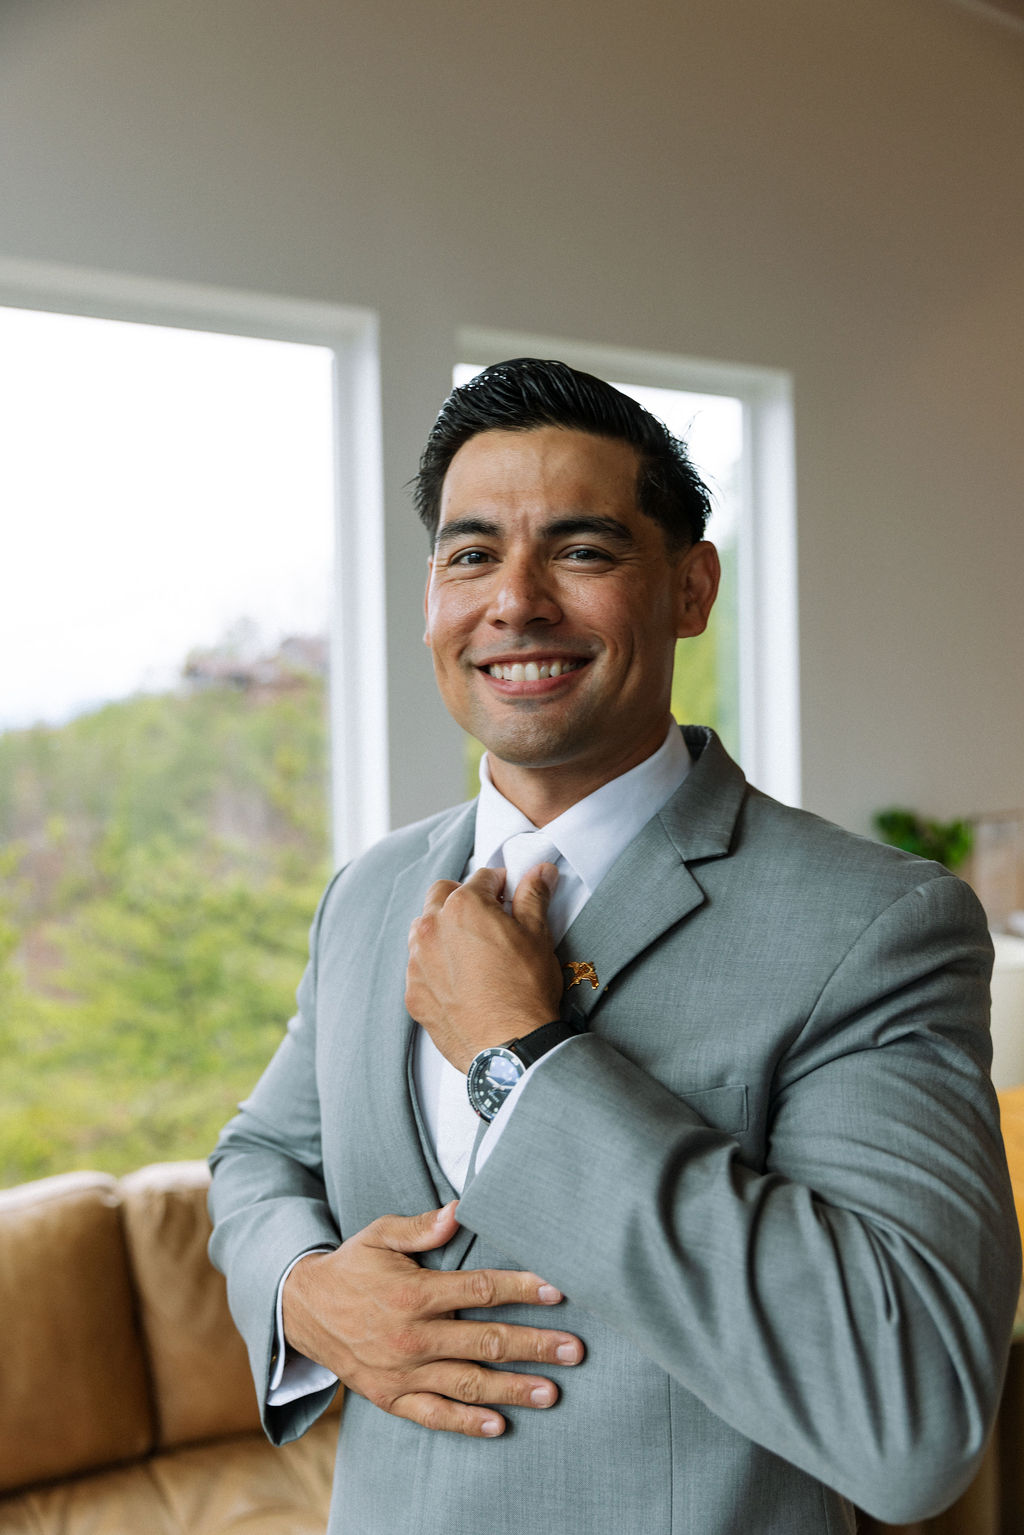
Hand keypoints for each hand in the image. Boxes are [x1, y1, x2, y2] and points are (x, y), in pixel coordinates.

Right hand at [281, 1201, 582, 1436]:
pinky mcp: (391, 1398)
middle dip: (534, 1345)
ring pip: (467, 1383)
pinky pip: (433, 1416)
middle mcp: (412, 1337)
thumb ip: (421, 1227)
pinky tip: (498, 1425)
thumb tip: (460, 1209)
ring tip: (552, 1392)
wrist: (302, 1310)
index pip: (479, 1291)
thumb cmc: (352, 1266)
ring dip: (513, 1389)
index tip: (557, 1291)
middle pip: (485, 1342)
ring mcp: (402, 1373)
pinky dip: (466, 1423)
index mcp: (413, 1293)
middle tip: (575, 1350)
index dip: (521, 1289)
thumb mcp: (380, 1235)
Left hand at [406, 864, 563, 1070]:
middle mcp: (432, 929)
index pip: (482, 878)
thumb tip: (540, 872)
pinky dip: (436, 967)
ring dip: (444, 931)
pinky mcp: (413, 993)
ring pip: (424, 930)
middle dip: (463, 899)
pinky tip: (462, 982)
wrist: (510, 1047)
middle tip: (489, 920)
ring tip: (472, 952)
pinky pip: (420, 967)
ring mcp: (417, 962)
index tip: (508, 896)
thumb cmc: (525, 991)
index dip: (500, 886)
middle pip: (442, 895)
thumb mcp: (538, 935)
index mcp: (463, 907)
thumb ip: (533, 896)